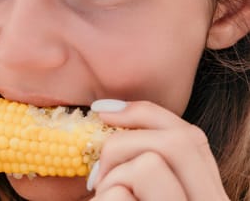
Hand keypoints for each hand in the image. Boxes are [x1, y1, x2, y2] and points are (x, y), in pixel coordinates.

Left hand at [88, 100, 228, 200]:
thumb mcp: (141, 187)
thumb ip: (142, 158)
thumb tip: (107, 111)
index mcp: (206, 191)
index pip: (190, 136)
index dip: (144, 112)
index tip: (102, 110)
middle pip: (179, 141)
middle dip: (123, 142)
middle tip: (96, 169)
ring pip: (150, 165)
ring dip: (112, 177)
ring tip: (103, 197)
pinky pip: (121, 194)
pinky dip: (103, 198)